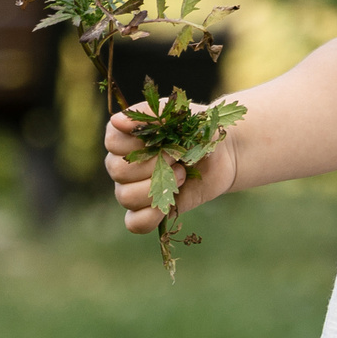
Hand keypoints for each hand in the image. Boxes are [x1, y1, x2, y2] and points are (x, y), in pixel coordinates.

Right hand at [104, 104, 237, 233]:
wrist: (224, 152)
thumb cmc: (198, 128)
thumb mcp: (178, 114)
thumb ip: (148, 114)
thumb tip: (116, 121)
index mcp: (126, 137)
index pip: (112, 143)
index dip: (137, 144)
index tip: (164, 139)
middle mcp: (124, 164)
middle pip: (118, 171)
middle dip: (152, 165)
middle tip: (177, 158)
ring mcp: (134, 188)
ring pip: (125, 197)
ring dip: (156, 188)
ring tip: (181, 176)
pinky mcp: (149, 210)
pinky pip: (134, 223)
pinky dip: (149, 217)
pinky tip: (168, 205)